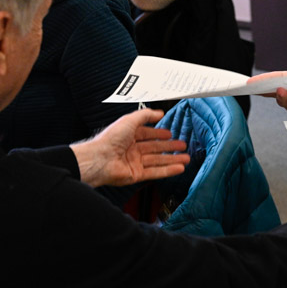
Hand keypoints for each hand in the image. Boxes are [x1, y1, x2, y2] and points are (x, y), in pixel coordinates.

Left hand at [71, 109, 189, 187]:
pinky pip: (155, 172)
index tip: (170, 133)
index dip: (159, 133)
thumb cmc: (110, 139)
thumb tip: (159, 112)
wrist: (100, 159)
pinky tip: (178, 168)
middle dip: (170, 147)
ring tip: (186, 158)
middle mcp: (131, 149)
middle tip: (182, 145)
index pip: (147, 134)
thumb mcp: (130, 119)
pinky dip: (168, 170)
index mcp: (128, 135)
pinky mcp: (136, 175)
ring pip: (157, 161)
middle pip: (155, 148)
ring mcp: (134, 162)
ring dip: (172, 159)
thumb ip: (146, 115)